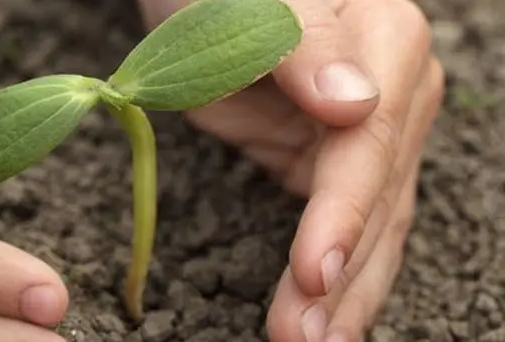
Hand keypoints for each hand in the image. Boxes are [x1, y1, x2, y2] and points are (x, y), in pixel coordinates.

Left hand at [136, 0, 444, 340]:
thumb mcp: (252, 5)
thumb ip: (305, 47)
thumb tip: (356, 105)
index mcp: (384, 44)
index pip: (368, 146)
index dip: (342, 214)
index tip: (313, 272)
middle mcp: (395, 94)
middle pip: (378, 199)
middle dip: (341, 275)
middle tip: (300, 337)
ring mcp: (373, 134)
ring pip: (372, 228)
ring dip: (344, 295)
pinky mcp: (338, 164)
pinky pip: (348, 228)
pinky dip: (336, 277)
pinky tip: (324, 321)